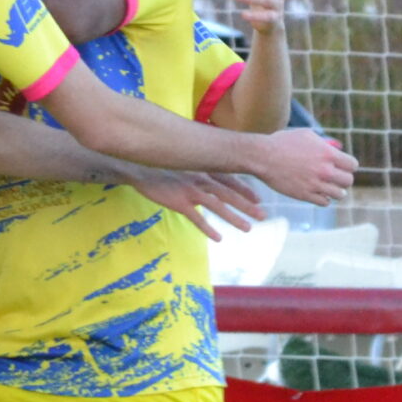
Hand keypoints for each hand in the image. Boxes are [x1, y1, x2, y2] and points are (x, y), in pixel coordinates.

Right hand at [122, 168, 262, 238]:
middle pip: (229, 194)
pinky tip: (218, 238)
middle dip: (247, 206)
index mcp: (203, 169)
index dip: (245, 190)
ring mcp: (190, 190)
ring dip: (234, 218)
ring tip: (247, 229)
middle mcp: (201, 178)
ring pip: (218, 206)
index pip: (230, 180)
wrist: (138, 167)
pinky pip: (197, 218)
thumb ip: (198, 169)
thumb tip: (209, 174)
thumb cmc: (160, 166)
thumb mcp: (183, 163)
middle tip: (263, 216)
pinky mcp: (178, 202)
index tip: (258, 200)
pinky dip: (208, 228)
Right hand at [249, 128, 356, 205]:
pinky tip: (317, 192)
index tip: (342, 166)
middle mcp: (325, 170)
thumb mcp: (306, 135)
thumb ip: (324, 142)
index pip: (352, 165)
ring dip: (335, 190)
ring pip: (339, 194)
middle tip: (335, 177)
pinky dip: (323, 198)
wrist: (263, 157)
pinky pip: (325, 202)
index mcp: (328, 154)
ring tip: (327, 186)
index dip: (348, 165)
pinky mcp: (305, 195)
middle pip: (348, 181)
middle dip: (343, 178)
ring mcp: (315, 184)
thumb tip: (339, 147)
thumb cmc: (283, 142)